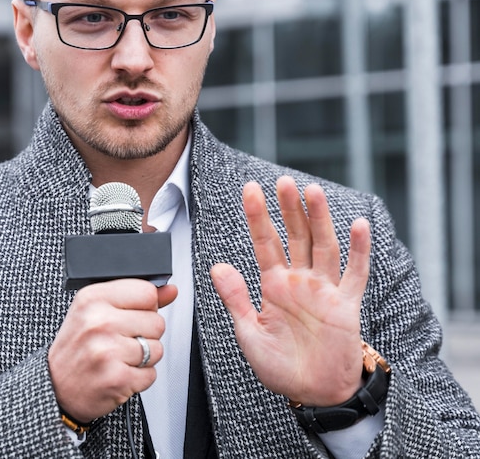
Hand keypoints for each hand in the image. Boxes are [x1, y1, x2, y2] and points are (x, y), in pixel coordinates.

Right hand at [48, 279, 176, 422]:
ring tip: (119, 357)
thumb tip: (170, 290)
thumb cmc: (77, 347)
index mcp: (93, 298)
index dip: (145, 306)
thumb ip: (136, 297)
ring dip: (144, 357)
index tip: (131, 315)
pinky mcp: (117, 378)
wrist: (55, 387)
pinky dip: (139, 377)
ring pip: (157, 348)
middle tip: (121, 340)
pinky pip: (151, 374)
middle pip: (157, 321)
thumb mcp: (97, 311)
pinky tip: (119, 372)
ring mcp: (108, 351)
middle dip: (145, 333)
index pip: (147, 292)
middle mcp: (99, 322)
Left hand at [210, 176, 370, 406]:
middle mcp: (300, 281)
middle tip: (283, 181)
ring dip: (320, 219)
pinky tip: (359, 225)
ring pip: (323, 246)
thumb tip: (217, 266)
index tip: (250, 190)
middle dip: (289, 209)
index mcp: (274, 285)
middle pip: (296, 236)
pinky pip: (355, 274)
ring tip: (312, 191)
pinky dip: (359, 251)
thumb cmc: (280, 366)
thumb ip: (236, 299)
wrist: (314, 395)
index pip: (265, 243)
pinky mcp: (347, 306)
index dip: (258, 217)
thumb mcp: (249, 334)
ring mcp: (325, 290)